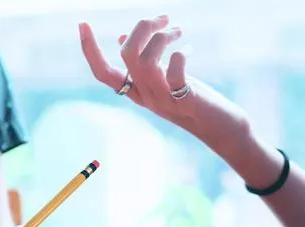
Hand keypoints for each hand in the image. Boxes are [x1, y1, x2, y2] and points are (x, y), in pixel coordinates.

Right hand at [78, 15, 250, 151]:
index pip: (103, 74)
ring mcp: (165, 100)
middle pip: (127, 55)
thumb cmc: (193, 101)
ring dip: (162, 37)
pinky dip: (180, 54)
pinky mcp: (186, 100)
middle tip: (164, 18)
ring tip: (178, 31)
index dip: (89, 50)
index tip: (83, 24)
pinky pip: (175, 72)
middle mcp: (146, 97)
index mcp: (137, 91)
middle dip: (142, 27)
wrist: (222, 129)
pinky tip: (188, 49)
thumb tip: (120, 39)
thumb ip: (142, 64)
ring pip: (146, 61)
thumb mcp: (162, 81)